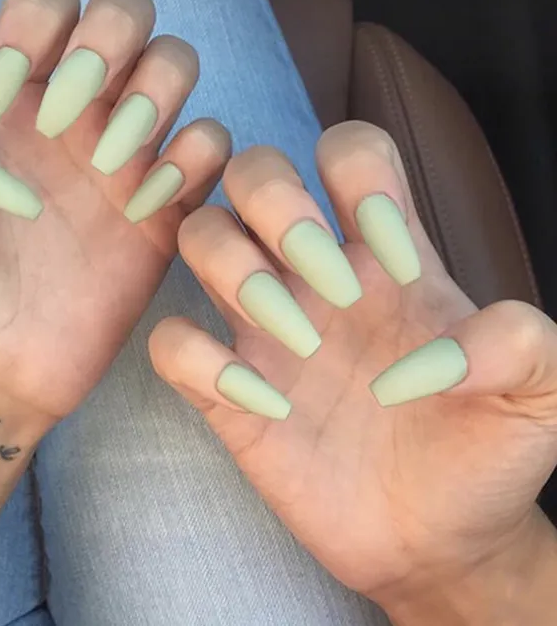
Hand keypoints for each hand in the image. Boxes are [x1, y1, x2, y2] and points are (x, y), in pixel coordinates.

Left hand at [0, 0, 228, 424]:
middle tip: (76, 119)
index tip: (10, 99)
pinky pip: (212, 147)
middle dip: (112, 41)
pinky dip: (195, 159)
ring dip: (156, 95)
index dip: (38, 26)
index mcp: (8, 100)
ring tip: (109, 168)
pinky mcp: (166, 212)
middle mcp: (76, 118)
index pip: (46, 1)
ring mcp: (127, 161)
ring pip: (178, 65)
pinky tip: (149, 206)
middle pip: (127, 12)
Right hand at [150, 121, 556, 613]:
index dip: (361, 176)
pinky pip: (171, 342)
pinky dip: (197, 359)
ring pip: (200, 236)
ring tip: (299, 342)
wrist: (437, 538)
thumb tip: (450, 346)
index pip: (350, 152)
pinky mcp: (228, 392)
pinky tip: (262, 404)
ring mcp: (263, 329)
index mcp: (385, 253)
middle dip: (276, 200)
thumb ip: (524, 346)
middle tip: (328, 283)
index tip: (395, 258)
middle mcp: (313, 276)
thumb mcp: (539, 396)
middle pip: (253, 171)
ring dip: (232, 269)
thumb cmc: (485, 452)